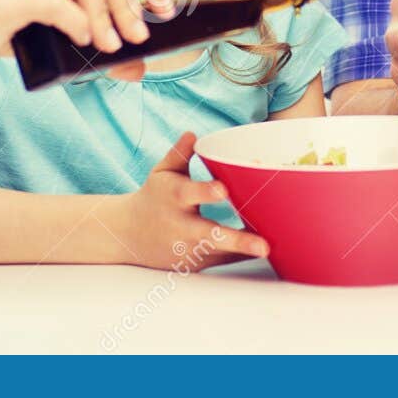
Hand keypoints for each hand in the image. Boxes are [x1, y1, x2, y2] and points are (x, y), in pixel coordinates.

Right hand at [0, 0, 171, 79]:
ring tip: (110, 46)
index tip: (165, 8)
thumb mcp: (57, 34)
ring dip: (106, 15)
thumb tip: (138, 68)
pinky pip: (55, 3)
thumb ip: (97, 43)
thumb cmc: (6, 30)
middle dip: (130, 3)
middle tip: (137, 38)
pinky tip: (83, 40)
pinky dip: (77, 21)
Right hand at [113, 133, 269, 270]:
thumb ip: (179, 154)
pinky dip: (241, 256)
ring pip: (219, 252)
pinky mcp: (195, 263)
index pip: (189, 193)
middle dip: (236, 240)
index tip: (223, 190)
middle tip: (263, 245)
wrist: (129, 234)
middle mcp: (181, 226)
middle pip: (209, 235)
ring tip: (267, 248)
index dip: (206, 191)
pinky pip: (222, 260)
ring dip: (244, 250)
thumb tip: (192, 134)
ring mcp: (188, 249)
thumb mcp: (162, 173)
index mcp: (174, 197)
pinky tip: (263, 250)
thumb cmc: (155, 197)